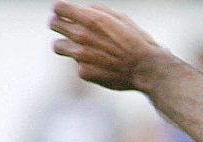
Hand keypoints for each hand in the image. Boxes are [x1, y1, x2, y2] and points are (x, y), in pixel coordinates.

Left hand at [50, 2, 168, 91]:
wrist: (149, 70)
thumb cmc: (138, 42)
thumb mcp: (121, 19)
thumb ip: (98, 12)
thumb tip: (84, 10)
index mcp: (90, 19)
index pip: (58, 7)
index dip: (63, 10)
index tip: (68, 14)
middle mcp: (81, 35)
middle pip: (53, 24)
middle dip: (61, 25)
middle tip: (71, 30)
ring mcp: (80, 56)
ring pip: (58, 46)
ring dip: (67, 46)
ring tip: (81, 50)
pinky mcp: (84, 73)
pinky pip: (77, 66)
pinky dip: (86, 66)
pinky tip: (101, 66)